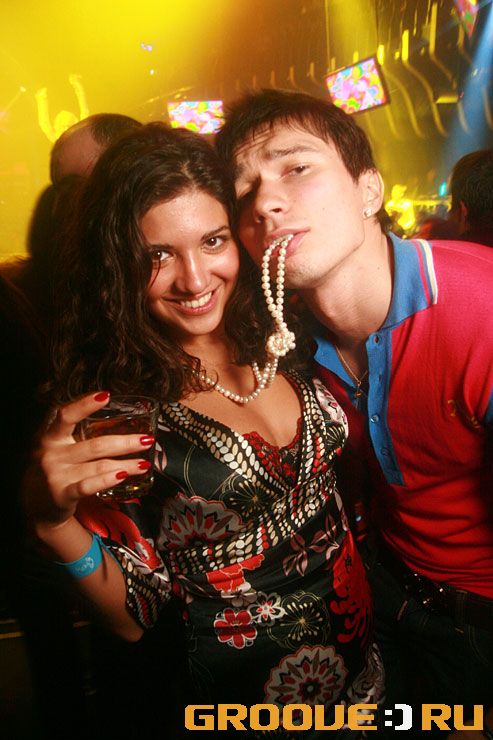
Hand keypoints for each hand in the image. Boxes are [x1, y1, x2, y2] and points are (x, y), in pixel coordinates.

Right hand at [24, 392, 153, 532]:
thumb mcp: (58, 449)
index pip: (66, 416)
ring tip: (144, 463)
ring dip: (126, 464)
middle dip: (126, 442)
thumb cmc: (55, 470)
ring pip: (99, 466)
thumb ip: (78, 436)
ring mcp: (56, 475)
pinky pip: (90, 485)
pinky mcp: (62, 494)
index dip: (84, 404)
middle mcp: (52, 454)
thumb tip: (117, 425)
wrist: (37, 506)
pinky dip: (109, 479)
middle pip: (95, 445)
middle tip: (147, 440)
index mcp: (51, 437)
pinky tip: (124, 476)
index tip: (106, 395)